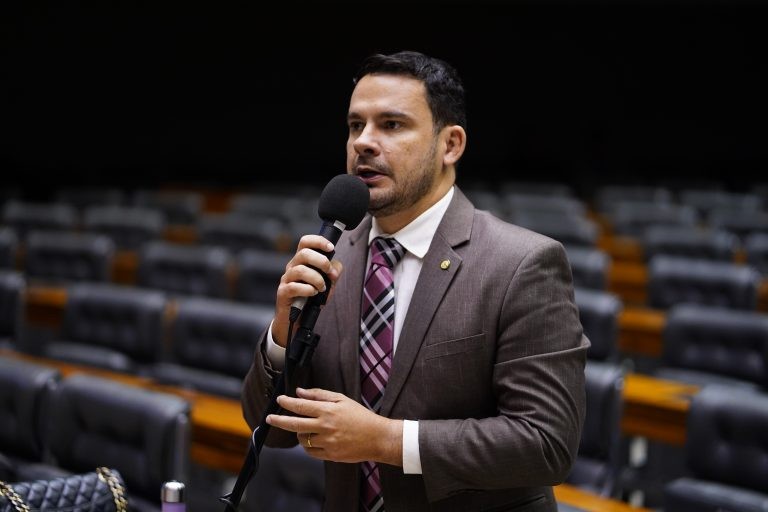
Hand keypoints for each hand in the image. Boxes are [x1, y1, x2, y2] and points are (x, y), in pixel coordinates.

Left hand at [266, 387, 402, 465]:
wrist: (377, 438)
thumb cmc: (360, 416)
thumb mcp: (342, 399)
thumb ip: (320, 394)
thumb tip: (300, 392)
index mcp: (328, 411)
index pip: (301, 406)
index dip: (287, 403)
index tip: (279, 400)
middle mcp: (325, 427)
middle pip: (294, 424)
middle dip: (278, 420)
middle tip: (269, 418)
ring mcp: (327, 442)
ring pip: (302, 439)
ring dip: (299, 433)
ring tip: (307, 429)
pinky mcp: (330, 455)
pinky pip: (310, 451)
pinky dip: (308, 445)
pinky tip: (313, 440)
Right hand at [273, 236, 342, 346]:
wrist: (297, 319)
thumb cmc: (311, 298)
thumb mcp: (327, 284)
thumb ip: (334, 273)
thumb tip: (335, 269)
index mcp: (302, 261)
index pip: (305, 242)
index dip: (318, 241)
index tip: (331, 248)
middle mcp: (292, 267)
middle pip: (303, 253)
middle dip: (321, 261)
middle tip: (329, 272)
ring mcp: (286, 280)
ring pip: (300, 270)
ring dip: (316, 279)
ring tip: (322, 288)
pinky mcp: (283, 293)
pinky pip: (294, 287)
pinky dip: (308, 289)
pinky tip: (313, 293)